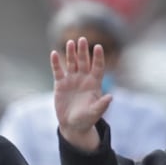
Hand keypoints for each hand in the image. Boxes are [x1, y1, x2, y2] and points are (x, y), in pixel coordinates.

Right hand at [52, 36, 112, 150]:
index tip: (98, 47)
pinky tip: (54, 54)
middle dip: (83, 51)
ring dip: (71, 53)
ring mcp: (72, 80)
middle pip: (84, 61)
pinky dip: (56, 63)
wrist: (73, 125)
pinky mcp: (60, 84)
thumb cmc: (87, 119)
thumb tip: (110, 97)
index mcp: (94, 83)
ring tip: (70, 42)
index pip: (98, 67)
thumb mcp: (95, 113)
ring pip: (71, 63)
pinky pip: (58, 71)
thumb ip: (102, 105)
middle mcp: (83, 78)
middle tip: (82, 39)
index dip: (98, 57)